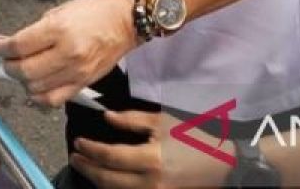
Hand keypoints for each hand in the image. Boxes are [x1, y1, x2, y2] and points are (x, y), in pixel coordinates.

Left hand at [0, 0, 136, 106]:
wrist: (125, 22)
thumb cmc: (94, 11)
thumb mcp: (61, 10)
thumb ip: (37, 30)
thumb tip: (16, 45)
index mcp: (59, 29)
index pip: (20, 46)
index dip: (2, 48)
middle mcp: (67, 53)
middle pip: (24, 71)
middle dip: (10, 66)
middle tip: (8, 59)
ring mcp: (76, 71)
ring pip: (36, 88)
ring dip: (23, 80)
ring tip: (23, 69)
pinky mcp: (83, 83)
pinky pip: (53, 99)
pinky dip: (39, 96)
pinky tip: (36, 86)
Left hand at [72, 110, 233, 187]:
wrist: (224, 162)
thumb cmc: (194, 136)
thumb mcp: (163, 121)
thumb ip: (132, 121)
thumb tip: (106, 117)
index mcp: (150, 160)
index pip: (110, 157)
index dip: (90, 150)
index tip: (78, 143)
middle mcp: (149, 183)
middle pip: (108, 180)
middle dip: (87, 168)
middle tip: (75, 157)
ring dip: (98, 180)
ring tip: (86, 166)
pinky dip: (115, 188)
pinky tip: (107, 179)